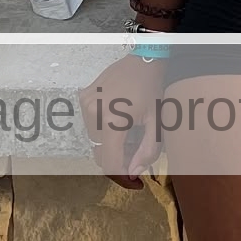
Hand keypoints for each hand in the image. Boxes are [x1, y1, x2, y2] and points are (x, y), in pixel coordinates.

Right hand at [78, 54, 166, 188]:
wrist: (144, 58)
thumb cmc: (153, 88)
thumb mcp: (157, 121)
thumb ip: (148, 150)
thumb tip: (133, 173)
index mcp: (113, 121)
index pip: (110, 163)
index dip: (122, 177)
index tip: (134, 182)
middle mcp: (94, 114)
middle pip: (101, 153)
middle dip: (119, 157)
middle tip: (136, 149)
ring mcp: (86, 104)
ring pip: (95, 140)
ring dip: (110, 142)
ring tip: (129, 130)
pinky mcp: (84, 97)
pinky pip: (90, 123)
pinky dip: (102, 127)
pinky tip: (118, 116)